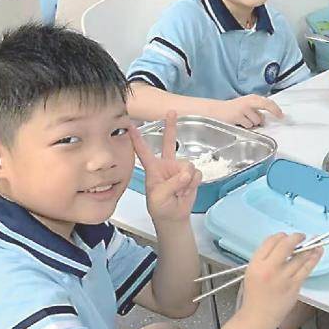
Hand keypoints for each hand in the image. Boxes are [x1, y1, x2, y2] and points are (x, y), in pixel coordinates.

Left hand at [130, 111, 201, 225]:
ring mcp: (179, 169)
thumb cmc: (160, 207)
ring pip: (188, 165)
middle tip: (171, 111)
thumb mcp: (159, 197)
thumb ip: (172, 183)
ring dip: (186, 179)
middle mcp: (167, 165)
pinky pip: (197, 173)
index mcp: (153, 169)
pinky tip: (187, 190)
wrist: (174, 217)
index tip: (131, 125)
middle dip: (171, 127)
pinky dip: (194, 183)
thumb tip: (187, 173)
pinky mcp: (191, 175)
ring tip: (179, 191)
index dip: (138, 138)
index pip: (143, 151)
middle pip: (169, 142)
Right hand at [215, 94, 284, 128]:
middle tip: (279, 116)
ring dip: (252, 123)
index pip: (267, 102)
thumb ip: (256, 110)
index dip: (276, 109)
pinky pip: (248, 125)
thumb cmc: (233, 110)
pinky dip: (245, 126)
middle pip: (266, 105)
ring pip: (257, 121)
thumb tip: (266, 119)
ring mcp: (243, 108)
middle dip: (274, 111)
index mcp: (252, 98)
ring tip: (243, 120)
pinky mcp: (238, 116)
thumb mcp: (246, 107)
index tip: (282, 116)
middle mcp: (249, 101)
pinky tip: (238, 122)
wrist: (216, 111)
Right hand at [238, 233, 323, 328]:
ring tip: (316, 241)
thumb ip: (265, 258)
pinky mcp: (294, 286)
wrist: (257, 317)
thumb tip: (282, 246)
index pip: (270, 241)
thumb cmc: (254, 296)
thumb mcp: (252, 272)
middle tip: (302, 236)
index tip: (286, 236)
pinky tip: (318, 252)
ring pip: (300, 256)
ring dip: (310, 246)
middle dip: (297, 237)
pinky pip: (307, 268)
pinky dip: (314, 258)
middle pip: (286, 245)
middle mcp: (269, 269)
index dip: (281, 236)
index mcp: (256, 264)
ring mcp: (283, 277)